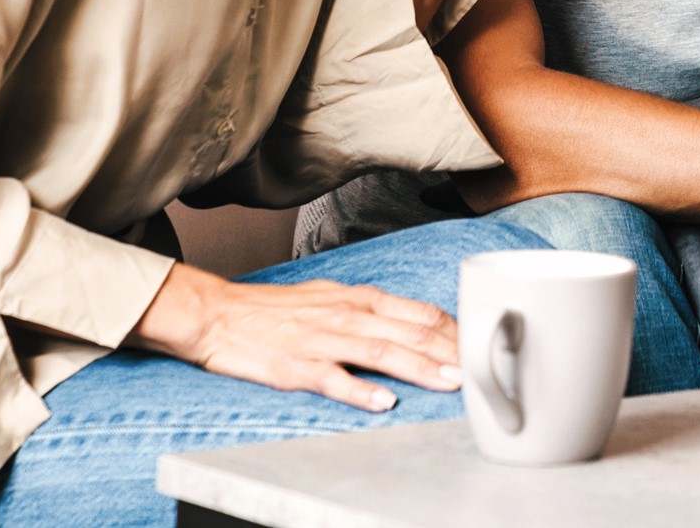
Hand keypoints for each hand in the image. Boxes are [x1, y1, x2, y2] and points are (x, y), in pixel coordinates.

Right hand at [128, 262, 460, 411]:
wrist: (218, 313)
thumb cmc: (277, 309)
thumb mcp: (332, 298)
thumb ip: (373, 312)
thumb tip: (414, 325)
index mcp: (359, 299)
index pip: (419, 313)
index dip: (454, 331)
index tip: (480, 347)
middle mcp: (346, 316)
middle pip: (410, 332)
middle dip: (450, 351)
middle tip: (481, 369)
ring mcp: (322, 341)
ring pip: (381, 353)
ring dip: (420, 368)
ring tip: (450, 382)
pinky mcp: (295, 366)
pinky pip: (333, 379)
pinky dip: (360, 390)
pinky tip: (383, 401)